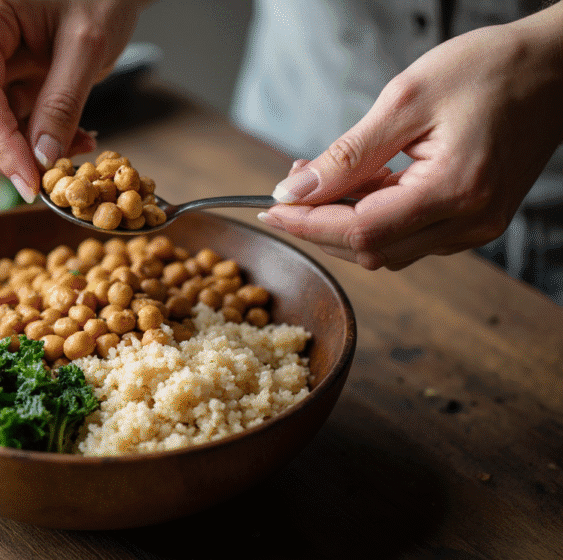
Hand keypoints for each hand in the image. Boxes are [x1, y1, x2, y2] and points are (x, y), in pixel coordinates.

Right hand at [0, 0, 148, 201]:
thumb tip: (41, 160)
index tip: (31, 184)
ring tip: (78, 142)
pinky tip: (68, 132)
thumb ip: (63, 104)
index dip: (1, 146)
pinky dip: (29, 134)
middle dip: (9, 152)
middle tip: (58, 173)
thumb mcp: (88, 46)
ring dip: (23, 146)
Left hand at [258, 4, 562, 270]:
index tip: (269, 211)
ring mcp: (476, 226)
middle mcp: (470, 221)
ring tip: (322, 177)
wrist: (555, 67)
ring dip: (344, 222)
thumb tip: (296, 191)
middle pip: (370, 250)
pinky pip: (410, 235)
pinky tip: (360, 183)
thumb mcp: (405, 100)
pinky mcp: (475, 219)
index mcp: (455, 191)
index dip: (308, 225)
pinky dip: (373, 217)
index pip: (360, 231)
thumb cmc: (489, 70)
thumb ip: (347, 155)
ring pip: (387, 249)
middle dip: (320, 224)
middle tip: (291, 187)